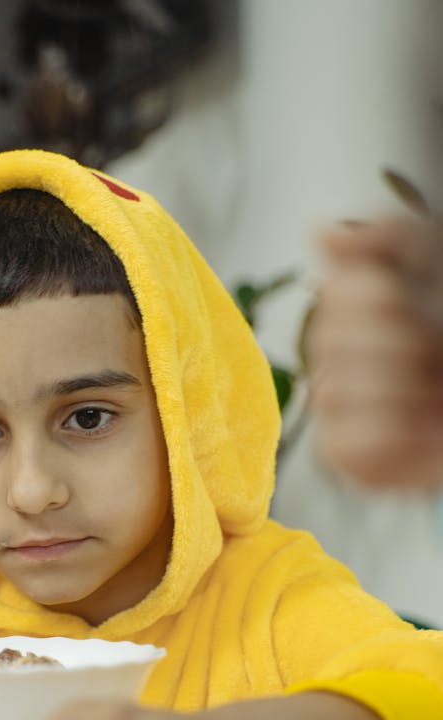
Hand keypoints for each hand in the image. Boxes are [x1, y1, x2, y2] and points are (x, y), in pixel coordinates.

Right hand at [308, 219, 442, 489]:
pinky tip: (423, 430)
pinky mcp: (343, 453)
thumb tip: (323, 232)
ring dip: (403, 394)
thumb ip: (393, 241)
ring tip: (435, 396)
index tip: (423, 306)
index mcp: (363, 304)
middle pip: (331, 339)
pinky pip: (351, 445)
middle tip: (434, 355)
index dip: (386, 297)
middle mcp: (343, 351)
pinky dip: (396, 439)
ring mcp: (338, 404)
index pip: (340, 289)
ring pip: (335, 393)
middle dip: (400, 345)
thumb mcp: (441, 269)